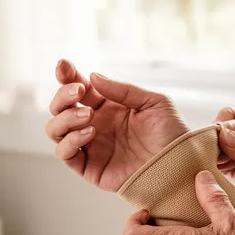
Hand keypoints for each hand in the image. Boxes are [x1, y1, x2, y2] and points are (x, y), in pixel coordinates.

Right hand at [45, 59, 189, 191]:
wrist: (179, 164)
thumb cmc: (171, 134)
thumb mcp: (154, 103)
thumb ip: (123, 90)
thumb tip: (92, 77)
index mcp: (107, 106)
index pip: (78, 89)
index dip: (66, 76)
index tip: (64, 66)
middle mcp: (94, 124)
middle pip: (60, 108)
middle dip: (63, 96)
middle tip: (78, 92)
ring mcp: (90, 146)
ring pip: (56, 129)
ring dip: (65, 118)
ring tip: (88, 115)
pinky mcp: (90, 168)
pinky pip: (66, 154)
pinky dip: (71, 140)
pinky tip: (90, 132)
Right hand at [213, 109, 234, 234]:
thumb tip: (224, 137)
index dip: (223, 130)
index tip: (217, 142)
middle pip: (221, 129)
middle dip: (213, 140)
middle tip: (209, 154)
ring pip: (216, 146)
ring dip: (210, 154)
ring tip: (206, 164)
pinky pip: (217, 163)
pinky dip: (211, 167)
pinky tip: (207, 172)